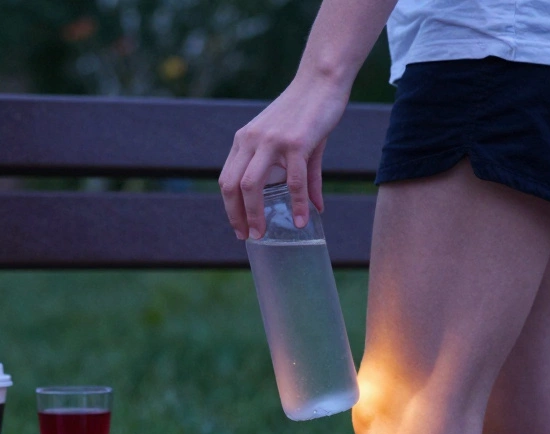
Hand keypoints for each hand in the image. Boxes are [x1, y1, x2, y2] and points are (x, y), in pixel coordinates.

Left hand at [219, 77, 349, 239]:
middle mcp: (251, 140)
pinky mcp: (295, 142)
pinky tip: (301, 220)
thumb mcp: (299, 146)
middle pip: (232, 186)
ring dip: (255, 215)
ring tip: (264, 234)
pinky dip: (296, 204)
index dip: (230, 207)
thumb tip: (315, 210)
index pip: (227, 179)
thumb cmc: (309, 113)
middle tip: (249, 237)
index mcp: (244, 140)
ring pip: (253, 186)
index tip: (240, 227)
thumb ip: (304, 178)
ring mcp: (271, 141)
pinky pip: (292, 181)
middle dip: (237, 216)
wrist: (322, 80)